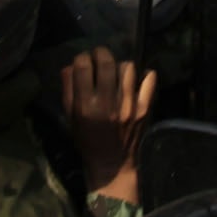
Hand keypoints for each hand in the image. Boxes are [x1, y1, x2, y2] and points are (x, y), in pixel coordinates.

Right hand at [61, 47, 155, 202]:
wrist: (113, 164)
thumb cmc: (87, 140)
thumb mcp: (70, 118)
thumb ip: (68, 90)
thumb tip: (70, 65)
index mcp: (85, 105)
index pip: (82, 67)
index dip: (81, 57)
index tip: (83, 60)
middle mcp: (107, 103)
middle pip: (106, 62)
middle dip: (101, 53)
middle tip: (99, 57)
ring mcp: (128, 105)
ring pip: (128, 68)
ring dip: (120, 65)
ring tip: (117, 72)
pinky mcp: (144, 109)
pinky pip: (149, 81)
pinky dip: (145, 75)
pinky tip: (138, 80)